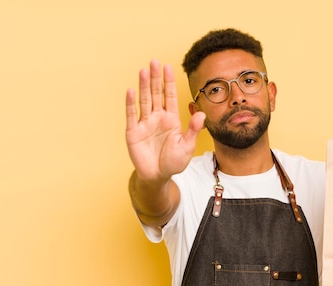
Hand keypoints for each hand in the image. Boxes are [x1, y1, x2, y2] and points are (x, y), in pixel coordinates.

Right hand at [125, 60, 205, 183]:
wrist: (157, 176)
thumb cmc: (173, 162)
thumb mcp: (186, 147)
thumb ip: (193, 130)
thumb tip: (202, 113)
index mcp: (171, 119)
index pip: (169, 96)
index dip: (168, 82)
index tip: (168, 66)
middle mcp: (157, 118)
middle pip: (156, 94)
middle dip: (155, 78)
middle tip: (154, 61)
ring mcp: (144, 124)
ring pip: (144, 101)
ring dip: (143, 86)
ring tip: (143, 70)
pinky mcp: (133, 132)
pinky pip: (132, 115)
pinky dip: (131, 103)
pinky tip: (131, 91)